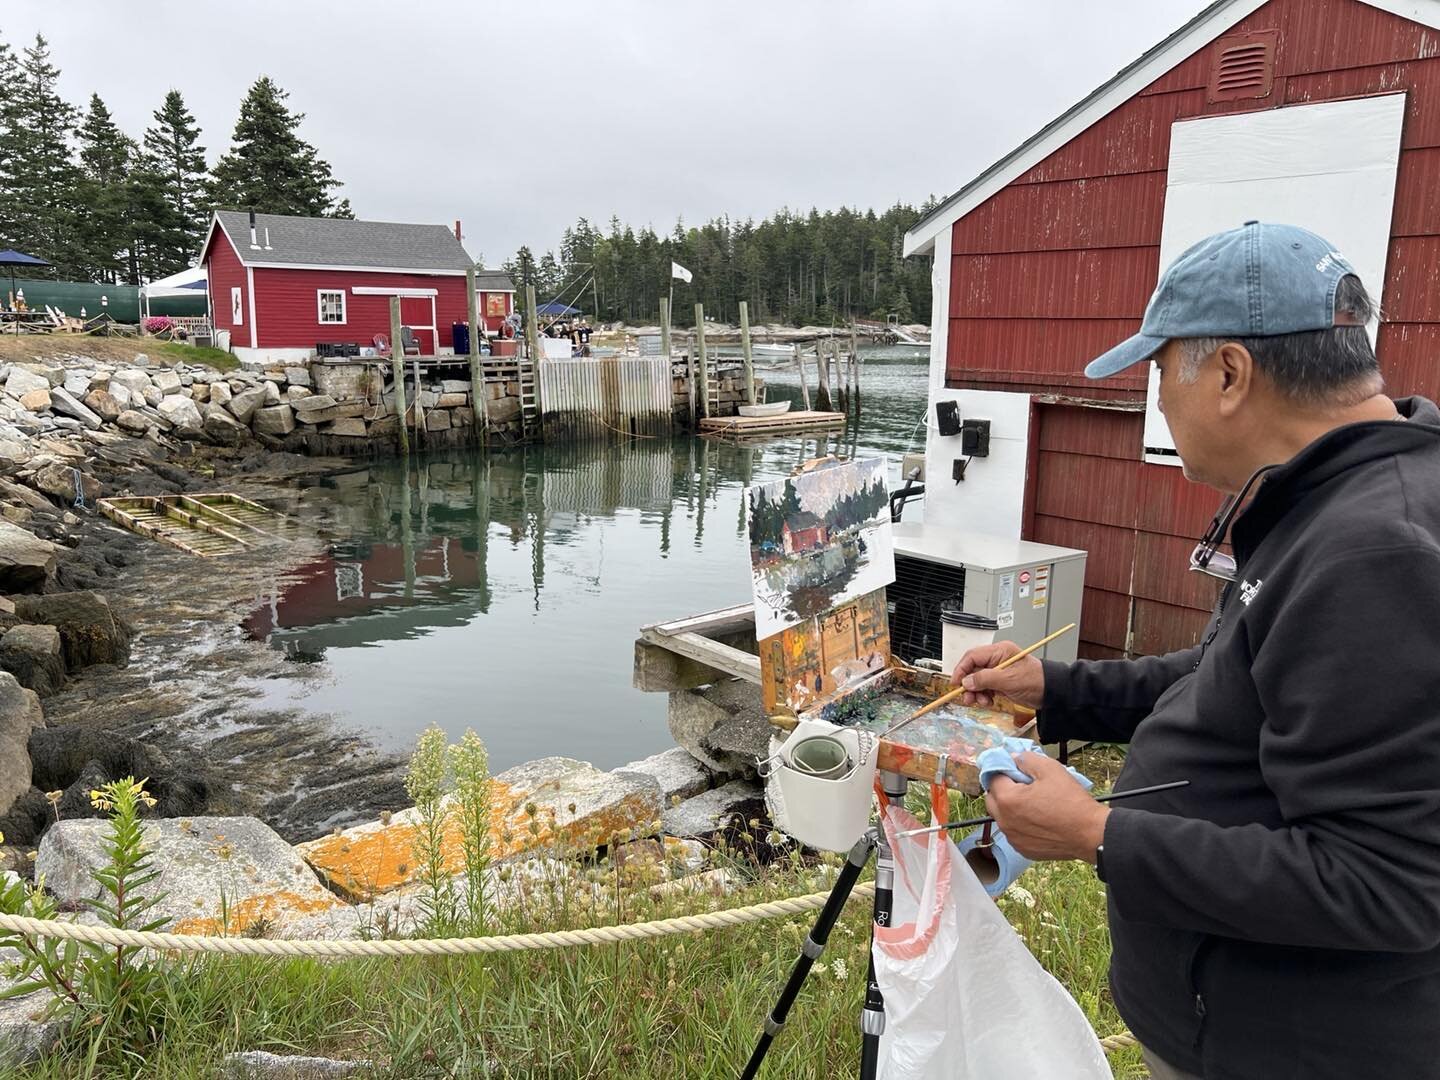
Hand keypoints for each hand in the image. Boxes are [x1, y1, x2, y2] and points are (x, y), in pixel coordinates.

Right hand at [950, 641, 1044, 708]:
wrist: (1051, 693)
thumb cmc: (1036, 681)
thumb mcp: (1008, 679)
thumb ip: (985, 679)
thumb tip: (967, 681)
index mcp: (999, 651)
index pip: (972, 656)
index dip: (961, 669)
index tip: (956, 683)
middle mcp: (996, 660)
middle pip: (972, 670)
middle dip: (968, 684)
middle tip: (967, 697)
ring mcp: (998, 672)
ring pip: (977, 681)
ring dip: (976, 693)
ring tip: (980, 701)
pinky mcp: (1000, 683)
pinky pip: (984, 688)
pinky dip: (983, 696)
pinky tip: (988, 701)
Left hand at [984, 752, 1108, 862]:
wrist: (1091, 834)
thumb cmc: (1072, 802)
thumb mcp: (1051, 770)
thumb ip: (1027, 760)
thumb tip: (1014, 758)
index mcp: (1008, 800)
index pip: (993, 778)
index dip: (1004, 770)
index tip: (1016, 770)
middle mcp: (1005, 822)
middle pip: (992, 799)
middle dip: (1003, 789)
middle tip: (1023, 785)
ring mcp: (1013, 838)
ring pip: (1002, 817)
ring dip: (1010, 808)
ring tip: (1033, 803)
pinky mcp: (1023, 849)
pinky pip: (1014, 832)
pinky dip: (1020, 824)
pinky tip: (1038, 819)